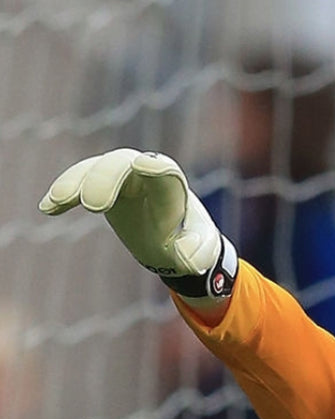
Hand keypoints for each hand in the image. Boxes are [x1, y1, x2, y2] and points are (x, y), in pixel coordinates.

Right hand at [39, 148, 236, 302]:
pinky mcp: (102, 189)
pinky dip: (64, 194)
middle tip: (92, 205)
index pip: (164, 170)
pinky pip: (79, 185)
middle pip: (122, 164)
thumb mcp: (201, 253)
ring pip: (94, 170)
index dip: (154, 168)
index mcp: (172, 187)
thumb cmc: (193, 246)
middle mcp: (145, 174)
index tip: (143, 167)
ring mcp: (120, 178)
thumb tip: (183, 254)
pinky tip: (48, 208)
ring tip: (58, 202)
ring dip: (74, 183)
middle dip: (106, 178)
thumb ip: (197, 253)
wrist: (177, 242)